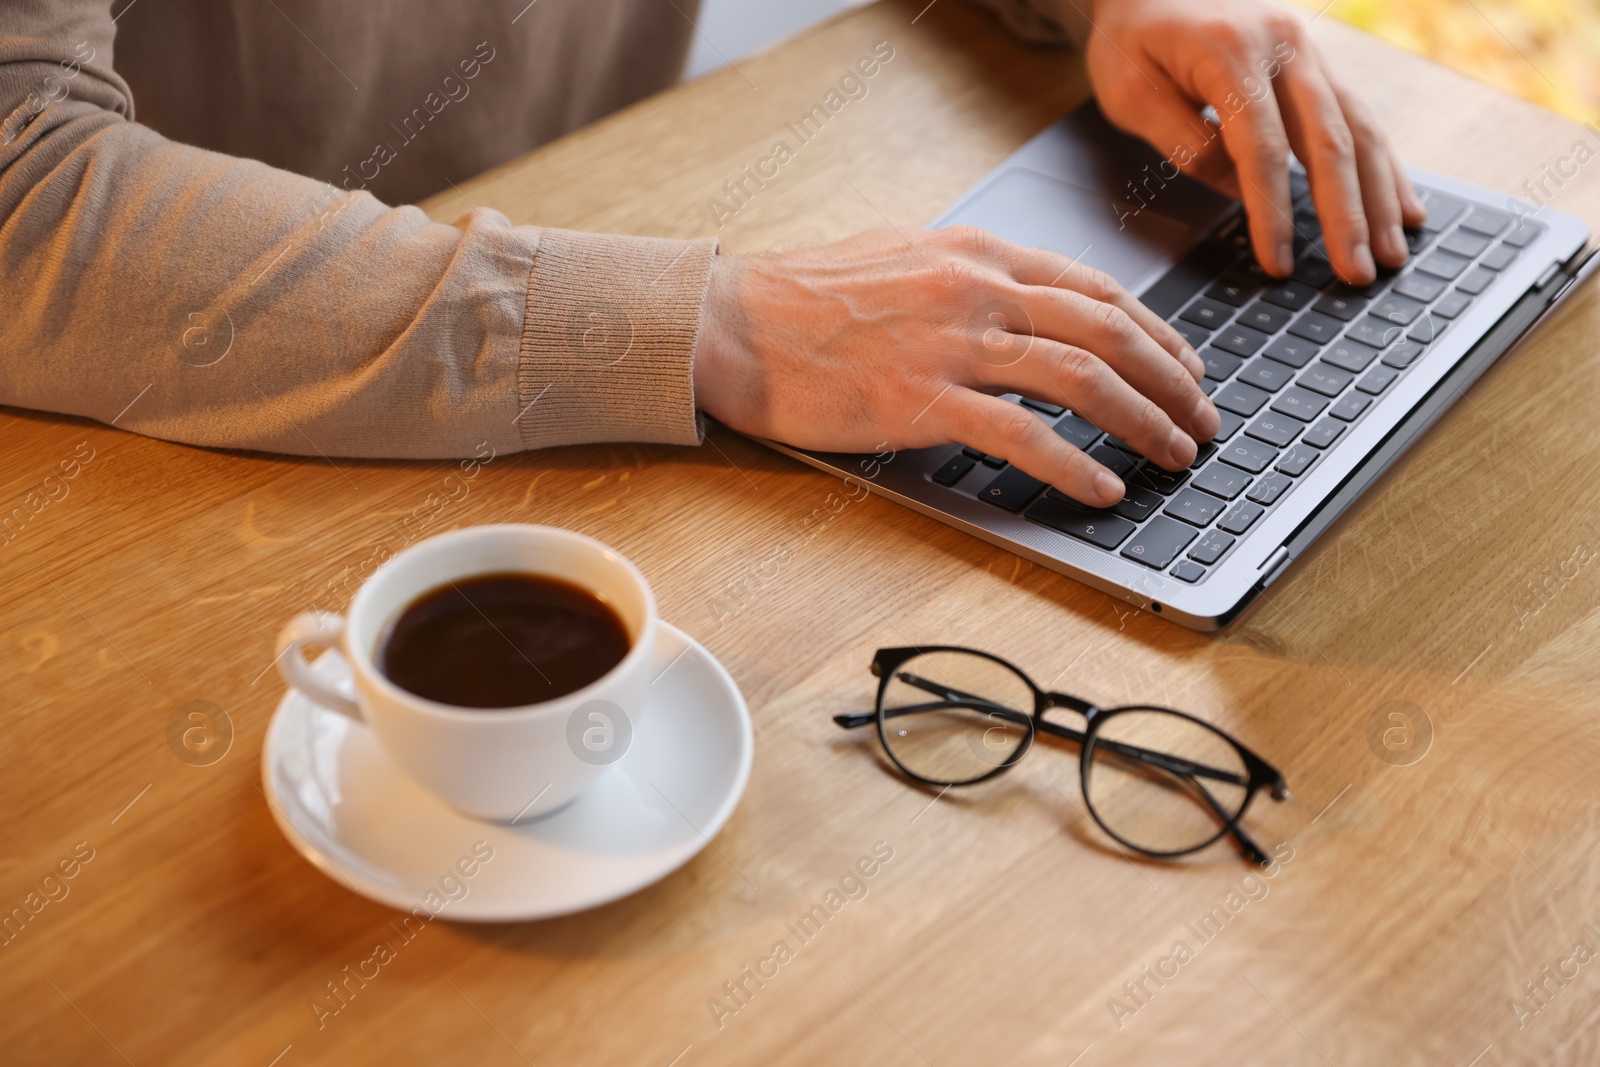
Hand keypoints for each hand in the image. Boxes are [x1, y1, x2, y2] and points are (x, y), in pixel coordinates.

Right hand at [691, 226, 1219, 507]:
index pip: (1095, 289)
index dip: (1156, 332)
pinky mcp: (921, 400)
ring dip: (1143, 420)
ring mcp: (952, 345)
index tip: (1185, 365)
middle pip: (1107, 330)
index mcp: (978, 255)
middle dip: (1170, 380)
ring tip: (1175, 454)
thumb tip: (1024, 304)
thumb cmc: (806, 298)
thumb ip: (971, 278)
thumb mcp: (903, 258)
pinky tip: (1103, 487)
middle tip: (1201, 418)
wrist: (732, 324)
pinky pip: (1022, 435)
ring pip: (1081, 377)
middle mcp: (977, 291)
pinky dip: (1074, 464)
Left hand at [1082, 0, 1427, 283]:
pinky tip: (1405, 208)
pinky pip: (1361, 118)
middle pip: (1329, 140)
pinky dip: (1384, 167)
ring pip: (1360, 128)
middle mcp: (1285, 45)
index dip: (1272, 212)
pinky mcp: (1318, 65)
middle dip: (1347, 215)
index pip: (1261, 147)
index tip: (1278, 263)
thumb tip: (1242, 191)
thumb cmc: (1132, 40)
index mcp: (1230, 52)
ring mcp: (1310, 51)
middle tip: (1357, 274)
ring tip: (1392, 254)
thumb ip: (1182, 142)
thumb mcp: (1130, 93)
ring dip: (1380, 198)